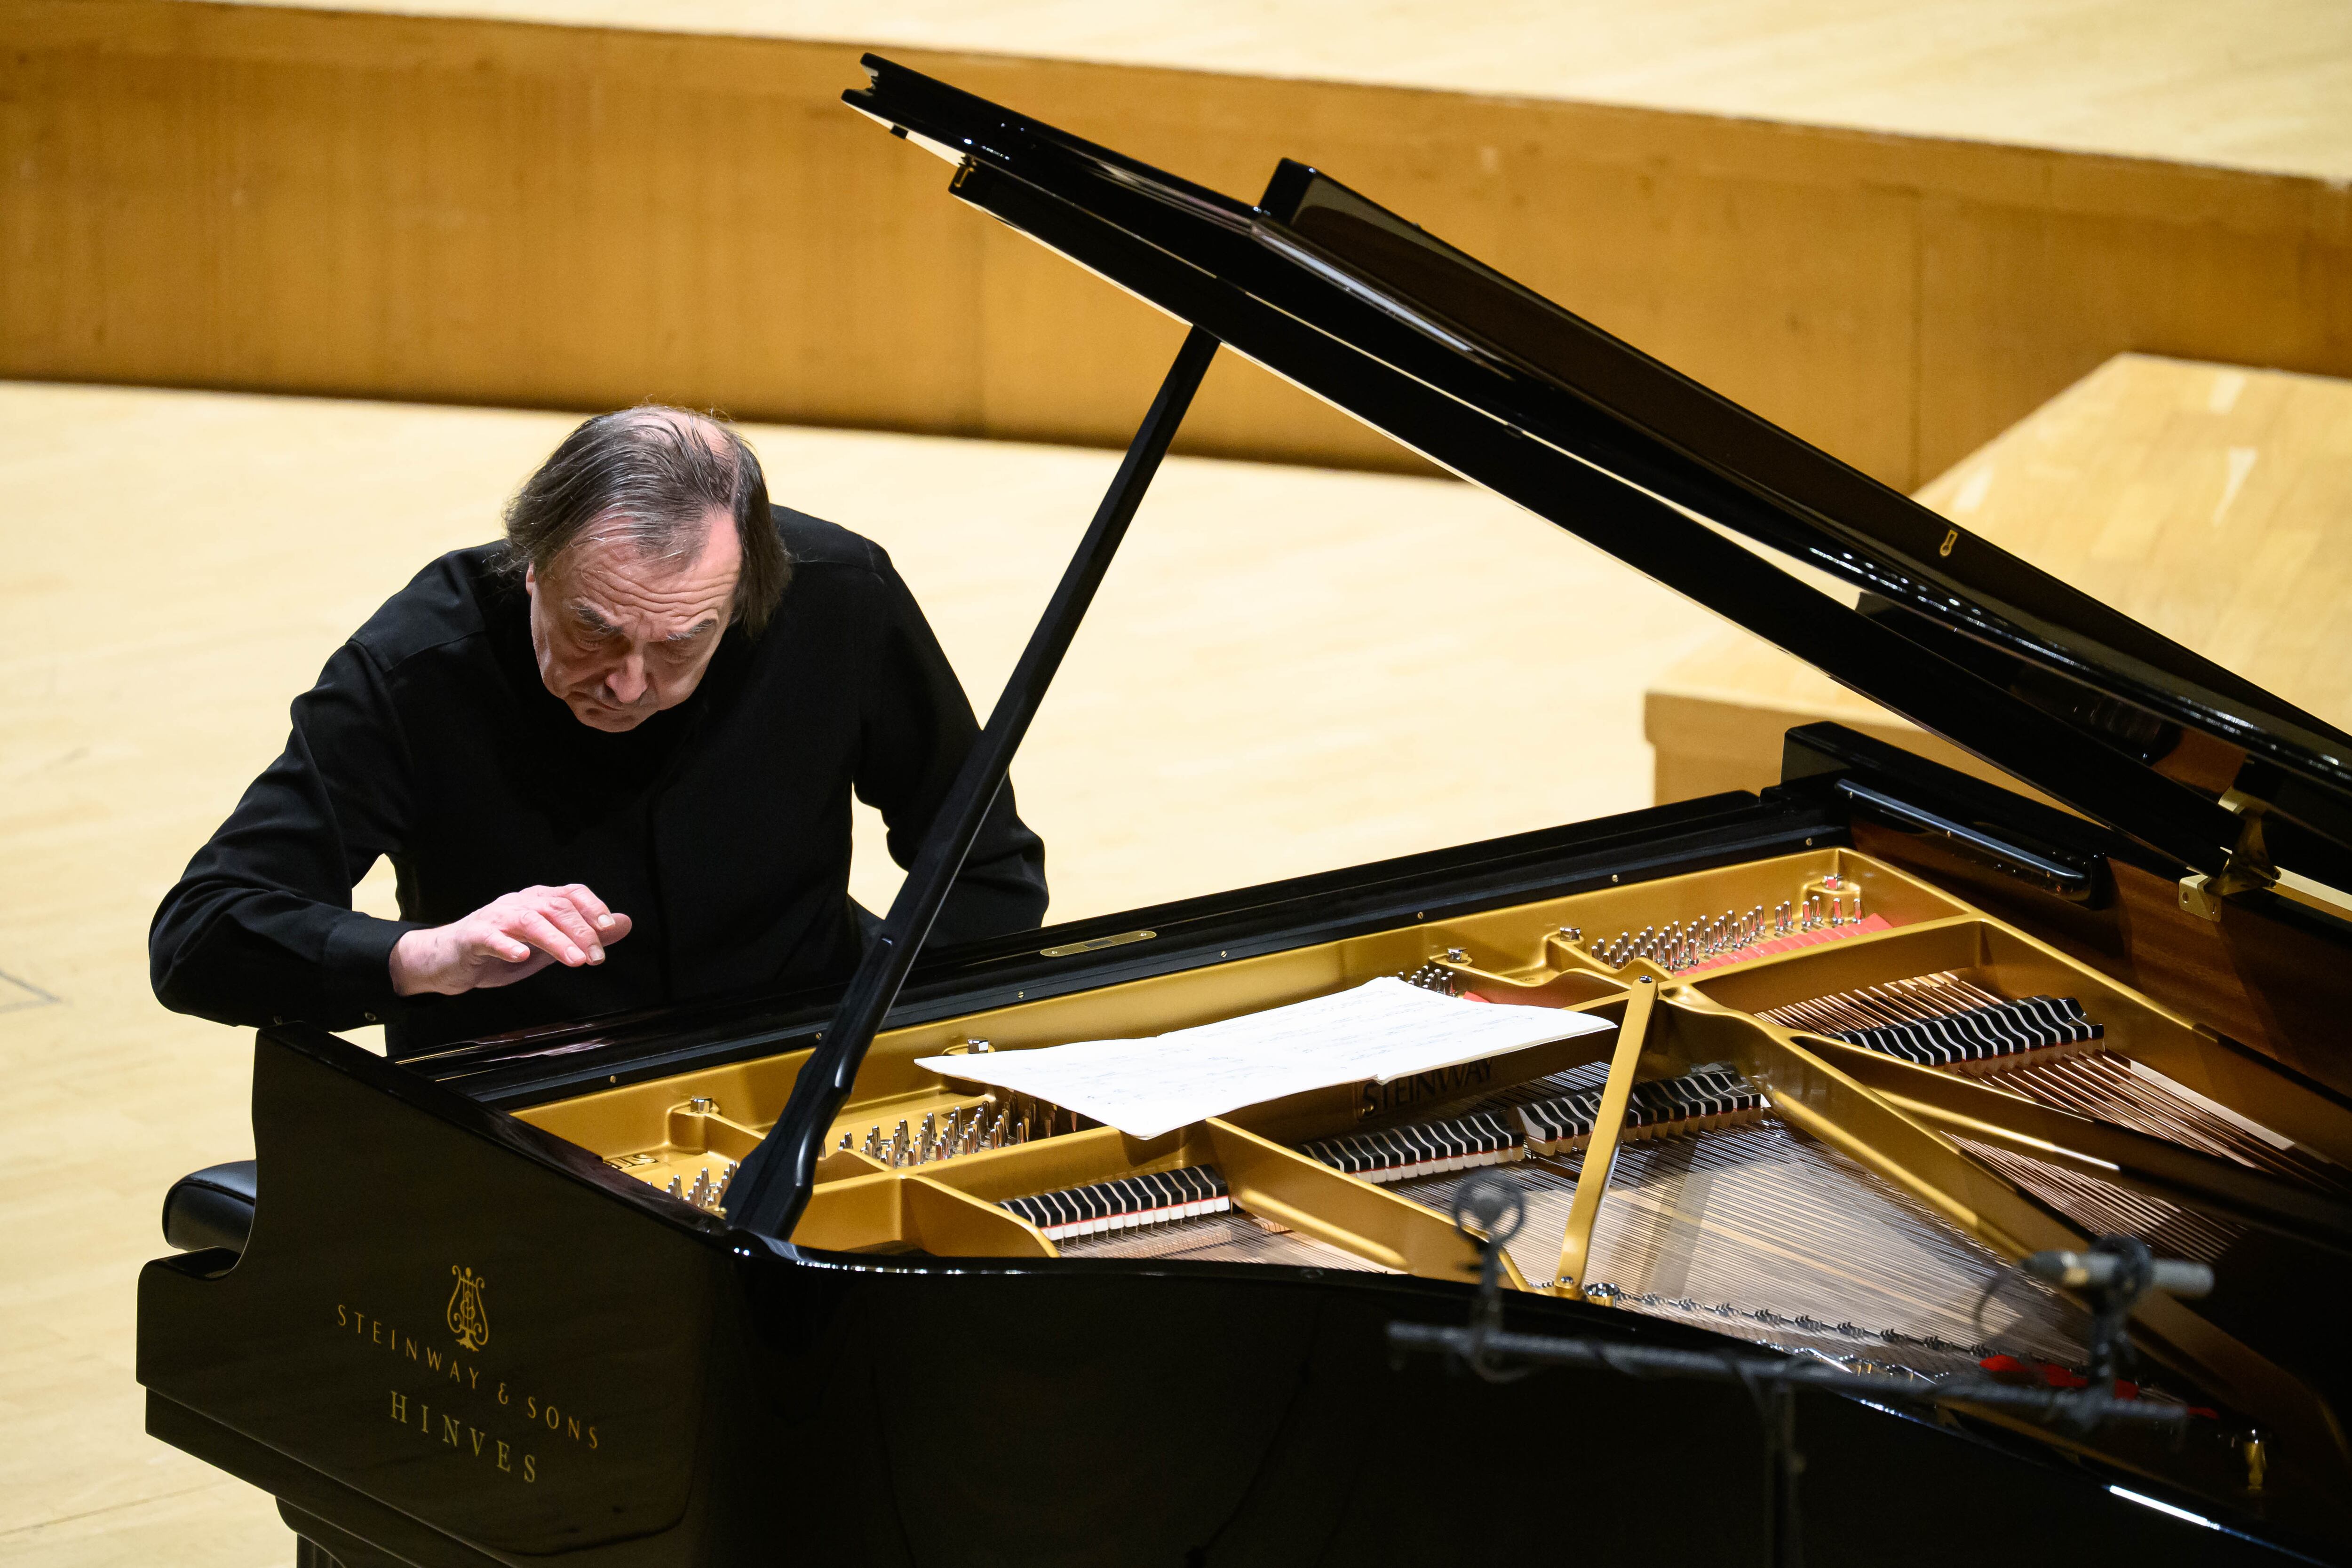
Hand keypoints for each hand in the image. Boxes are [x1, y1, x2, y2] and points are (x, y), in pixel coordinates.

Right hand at [389, 884, 633, 997]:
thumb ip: (586, 934)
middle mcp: (520, 903)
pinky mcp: (475, 937)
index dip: (593, 908)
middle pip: (556, 908)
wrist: (451, 959)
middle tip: (596, 958)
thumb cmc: (503, 949)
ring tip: (575, 960)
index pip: (572, 894)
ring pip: (531, 921)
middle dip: (581, 932)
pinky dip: (508, 945)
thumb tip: (625, 923)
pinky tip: (521, 956)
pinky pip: (492, 938)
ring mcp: (496, 918)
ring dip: (556, 941)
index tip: (609, 929)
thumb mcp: (551, 944)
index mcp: (539, 901)